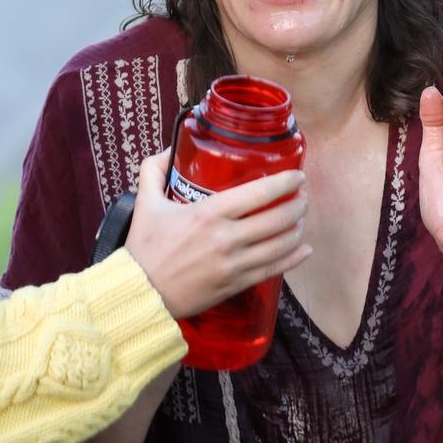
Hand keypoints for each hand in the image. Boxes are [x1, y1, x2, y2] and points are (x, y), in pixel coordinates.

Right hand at [124, 149, 310, 318]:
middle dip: (297, 205)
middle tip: (302, 196)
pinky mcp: (235, 284)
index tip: (297, 176)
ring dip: (296, 229)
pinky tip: (304, 250)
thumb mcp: (145, 203)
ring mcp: (233, 263)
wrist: (139, 293)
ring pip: (280, 244)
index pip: (259, 193)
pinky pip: (273, 270)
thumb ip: (154, 170)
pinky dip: (293, 259)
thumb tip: (170, 150)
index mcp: (208, 213)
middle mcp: (226, 238)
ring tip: (301, 219)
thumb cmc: (143, 248)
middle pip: (277, 218)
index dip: (285, 182)